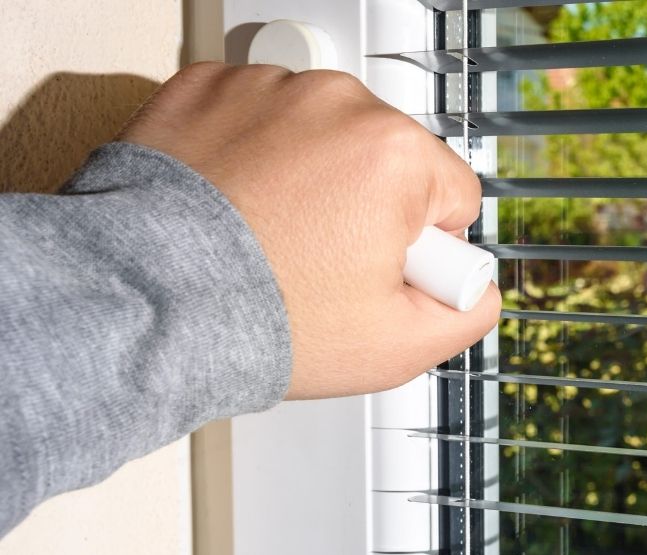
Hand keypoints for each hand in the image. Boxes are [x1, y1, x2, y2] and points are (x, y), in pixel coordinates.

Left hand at [119, 62, 499, 398]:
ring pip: (322, 135)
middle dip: (366, 207)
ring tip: (268, 236)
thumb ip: (469, 313)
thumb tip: (476, 289)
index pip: (453, 195)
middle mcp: (337, 102)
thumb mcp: (398, 346)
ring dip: (309, 176)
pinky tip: (233, 205)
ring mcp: (267, 88)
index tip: (376, 275)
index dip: (421, 250)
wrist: (142, 302)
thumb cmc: (262, 319)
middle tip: (319, 264)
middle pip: (388, 159)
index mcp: (396, 154)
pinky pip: (256, 118)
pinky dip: (249, 154)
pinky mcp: (206, 88)